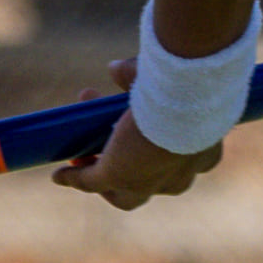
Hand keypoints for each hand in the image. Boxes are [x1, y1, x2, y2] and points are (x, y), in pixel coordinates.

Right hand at [53, 61, 223, 212]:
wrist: (188, 104)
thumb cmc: (191, 87)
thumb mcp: (169, 77)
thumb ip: (141, 74)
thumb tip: (117, 69)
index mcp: (203, 154)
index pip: (179, 160)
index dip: (157, 146)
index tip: (141, 133)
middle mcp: (178, 178)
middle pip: (148, 185)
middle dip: (128, 170)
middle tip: (109, 149)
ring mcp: (146, 183)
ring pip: (121, 193)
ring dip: (99, 174)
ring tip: (80, 158)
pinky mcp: (117, 176)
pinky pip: (89, 182)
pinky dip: (73, 178)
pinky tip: (59, 175)